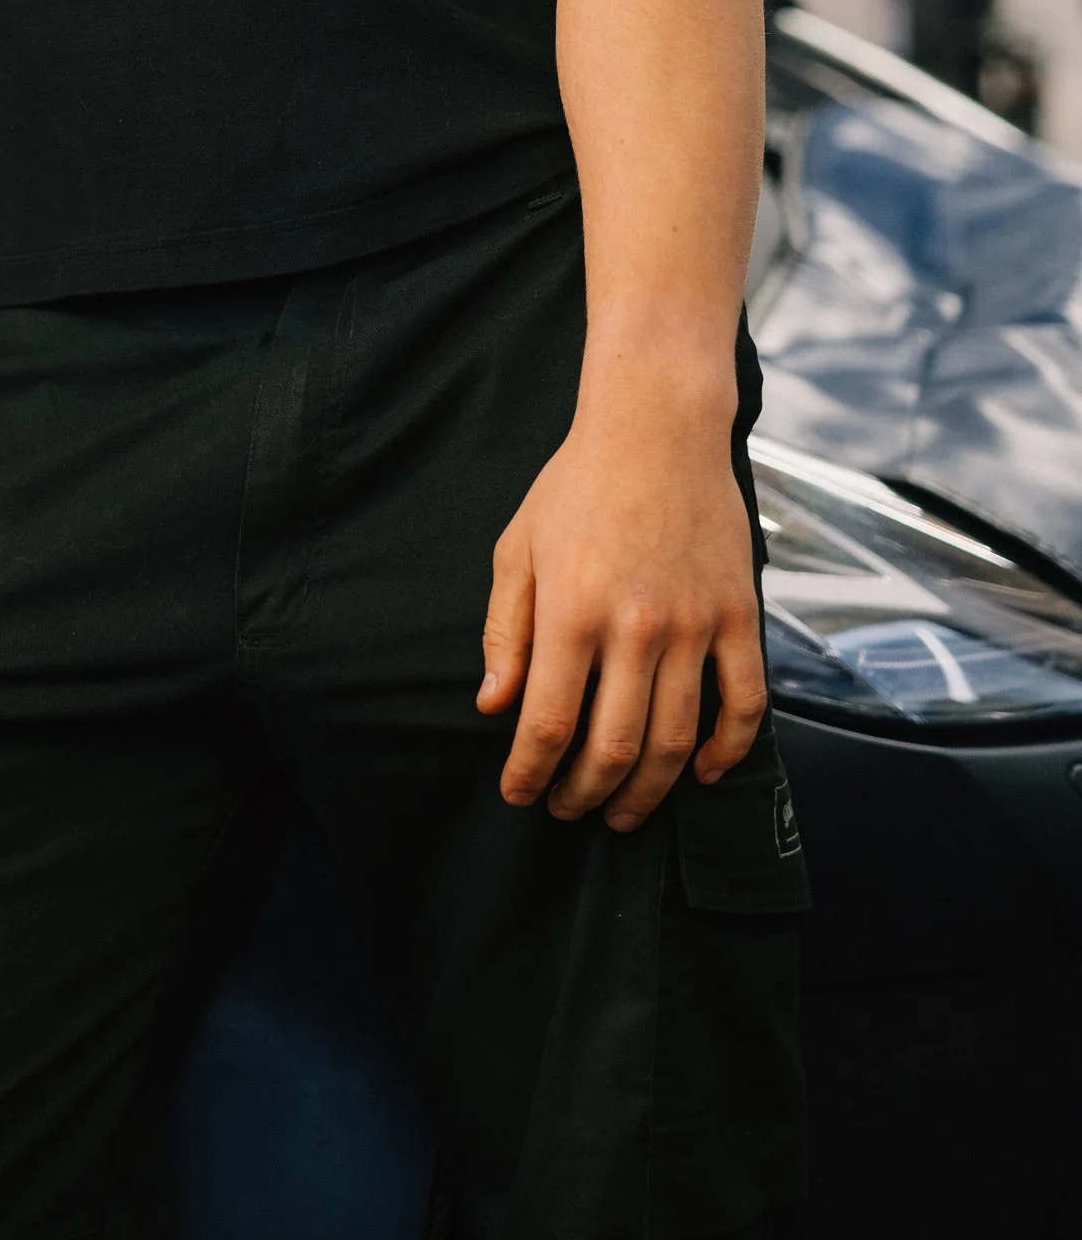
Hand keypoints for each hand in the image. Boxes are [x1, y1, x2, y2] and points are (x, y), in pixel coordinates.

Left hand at [477, 395, 765, 830]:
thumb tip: (494, 705)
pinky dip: (727, 752)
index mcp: (571, 610)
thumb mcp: (518, 548)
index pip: (548, 724)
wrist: (656, 427)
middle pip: (614, 748)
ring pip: (676, 742)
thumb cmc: (576, 485)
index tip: (519, 794)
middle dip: (585, 795)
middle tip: (568, 810)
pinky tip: (701, 774)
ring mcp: (694, 625)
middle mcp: (634, 627)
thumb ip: (506, 631)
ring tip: (622, 812)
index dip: (531, 773)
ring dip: (647, 793)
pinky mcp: (739, 616)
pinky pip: (743, 704)